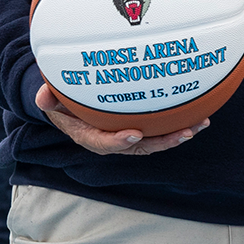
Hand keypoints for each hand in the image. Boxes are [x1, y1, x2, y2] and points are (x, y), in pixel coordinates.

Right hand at [35, 82, 206, 154]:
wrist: (71, 103)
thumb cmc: (62, 99)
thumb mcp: (52, 98)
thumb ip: (48, 97)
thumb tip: (43, 96)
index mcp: (89, 136)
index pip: (104, 143)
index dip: (119, 142)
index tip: (134, 134)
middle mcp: (113, 140)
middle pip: (139, 147)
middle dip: (163, 143)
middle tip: (184, 133)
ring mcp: (129, 135)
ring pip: (155, 140)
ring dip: (178, 135)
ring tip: (199, 125)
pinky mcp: (141, 128)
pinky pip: (161, 129)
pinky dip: (179, 123)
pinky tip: (199, 114)